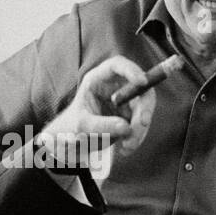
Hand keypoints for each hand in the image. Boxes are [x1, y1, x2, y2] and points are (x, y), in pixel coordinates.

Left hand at [39, 56, 155, 175]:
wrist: (72, 143)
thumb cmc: (71, 128)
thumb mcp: (82, 126)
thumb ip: (102, 125)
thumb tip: (126, 127)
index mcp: (97, 80)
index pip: (117, 66)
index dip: (131, 70)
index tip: (142, 82)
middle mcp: (114, 87)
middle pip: (140, 89)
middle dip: (143, 109)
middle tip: (140, 126)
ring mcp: (125, 101)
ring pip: (144, 109)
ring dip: (140, 129)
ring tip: (126, 147)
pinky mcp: (130, 116)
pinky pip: (141, 124)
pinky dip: (137, 137)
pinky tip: (125, 149)